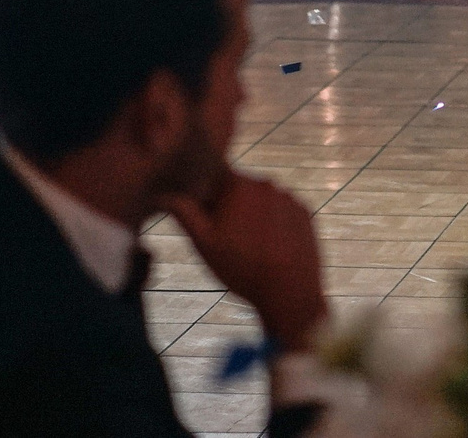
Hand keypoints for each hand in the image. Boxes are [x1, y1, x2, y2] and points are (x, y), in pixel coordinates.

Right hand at [162, 170, 328, 349]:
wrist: (289, 290)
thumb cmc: (241, 267)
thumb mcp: (203, 243)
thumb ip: (183, 212)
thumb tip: (161, 195)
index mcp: (239, 184)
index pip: (214, 176)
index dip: (206, 195)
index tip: (205, 215)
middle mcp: (268, 183)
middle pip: (239, 189)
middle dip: (229, 207)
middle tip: (226, 240)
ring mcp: (290, 197)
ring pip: (262, 201)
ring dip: (252, 216)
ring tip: (249, 249)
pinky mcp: (306, 212)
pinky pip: (282, 213)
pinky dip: (274, 225)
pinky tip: (269, 248)